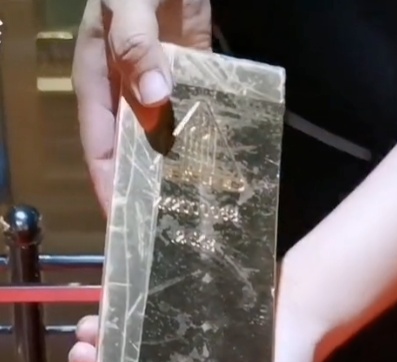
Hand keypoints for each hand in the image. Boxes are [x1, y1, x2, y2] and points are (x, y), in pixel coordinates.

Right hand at [73, 0, 211, 211]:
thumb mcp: (127, 4)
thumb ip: (137, 47)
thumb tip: (155, 101)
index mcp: (99, 80)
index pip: (100, 147)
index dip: (109, 187)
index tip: (125, 224)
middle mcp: (128, 90)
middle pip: (134, 151)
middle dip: (147, 188)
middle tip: (168, 226)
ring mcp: (161, 84)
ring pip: (166, 135)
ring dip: (179, 165)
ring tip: (197, 203)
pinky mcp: (190, 73)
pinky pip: (195, 110)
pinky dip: (204, 133)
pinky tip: (220, 159)